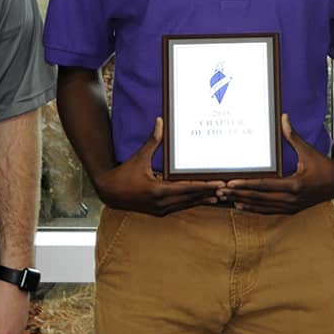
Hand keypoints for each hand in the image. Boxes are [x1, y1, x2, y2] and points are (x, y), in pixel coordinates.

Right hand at [94, 118, 223, 215]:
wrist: (108, 192)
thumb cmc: (124, 174)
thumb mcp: (139, 157)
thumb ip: (153, 141)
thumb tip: (160, 122)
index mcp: (158, 190)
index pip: (187, 189)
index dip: (205, 186)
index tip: (219, 184)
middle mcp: (161, 203)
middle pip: (191, 198)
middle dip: (208, 193)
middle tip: (225, 189)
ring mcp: (160, 209)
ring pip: (186, 205)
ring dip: (202, 200)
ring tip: (218, 196)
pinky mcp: (159, 211)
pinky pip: (179, 207)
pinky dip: (191, 202)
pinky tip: (201, 199)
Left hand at [218, 114, 333, 214]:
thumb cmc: (324, 166)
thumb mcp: (308, 151)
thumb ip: (293, 137)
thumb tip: (284, 118)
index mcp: (294, 184)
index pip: (264, 186)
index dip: (246, 185)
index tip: (231, 183)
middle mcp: (291, 199)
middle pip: (259, 198)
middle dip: (239, 194)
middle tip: (221, 191)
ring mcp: (291, 206)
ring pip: (262, 207)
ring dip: (244, 202)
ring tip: (227, 198)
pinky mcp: (291, 209)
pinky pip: (269, 211)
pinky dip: (255, 209)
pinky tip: (242, 206)